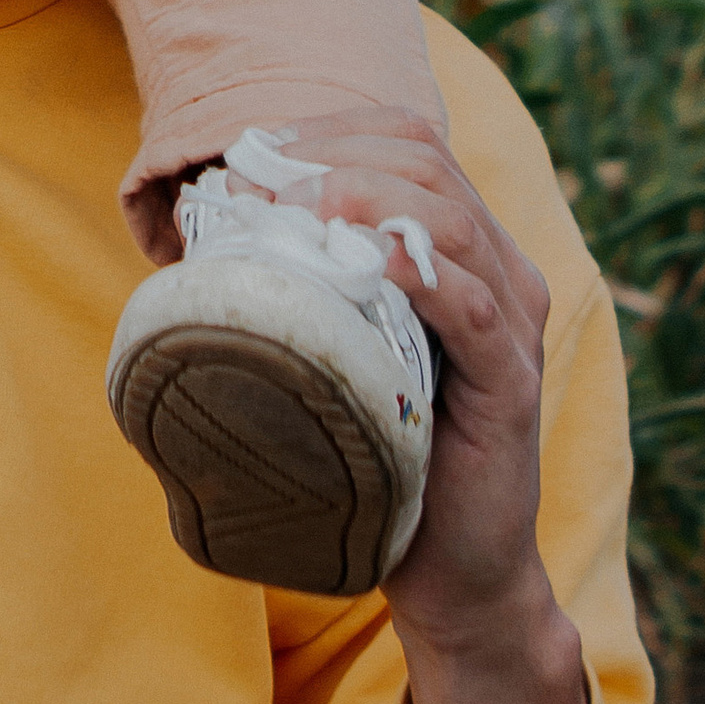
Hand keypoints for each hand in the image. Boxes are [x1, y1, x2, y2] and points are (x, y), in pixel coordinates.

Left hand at [281, 107, 590, 703]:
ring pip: (452, 220)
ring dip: (368, 197)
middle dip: (336, 155)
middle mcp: (498, 270)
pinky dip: (425, 273)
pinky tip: (375, 259)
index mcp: (458, 248)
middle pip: (426, 164)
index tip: (254, 151)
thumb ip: (292, 286)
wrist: (448, 572)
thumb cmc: (376, 453)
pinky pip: (477, 310)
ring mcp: (513, 325)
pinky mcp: (513, 385)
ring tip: (303, 204)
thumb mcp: (330, 350)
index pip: (406, 144)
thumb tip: (190, 234)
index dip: (330, 131)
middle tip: (263, 178)